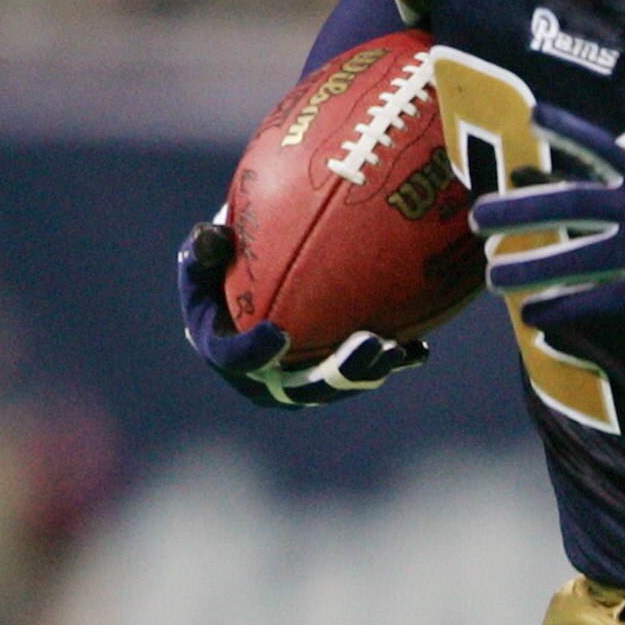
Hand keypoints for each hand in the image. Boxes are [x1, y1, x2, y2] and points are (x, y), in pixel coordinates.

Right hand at [176, 222, 426, 409]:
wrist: (252, 289)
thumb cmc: (223, 264)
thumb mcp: (207, 252)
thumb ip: (206, 247)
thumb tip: (211, 236)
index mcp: (221, 349)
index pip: (234, 358)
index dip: (253, 353)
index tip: (279, 334)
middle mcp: (261, 379)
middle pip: (299, 387)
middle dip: (338, 373)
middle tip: (371, 344)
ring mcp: (296, 385)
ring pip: (335, 388)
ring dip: (368, 372)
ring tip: (399, 349)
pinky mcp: (327, 380)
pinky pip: (359, 377)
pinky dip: (388, 363)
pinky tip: (417, 350)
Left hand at [471, 103, 624, 361]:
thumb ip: (581, 189)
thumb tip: (517, 175)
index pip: (602, 149)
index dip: (570, 131)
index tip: (534, 116)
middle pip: (576, 205)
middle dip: (523, 210)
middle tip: (479, 217)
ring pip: (580, 259)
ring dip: (531, 268)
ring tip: (493, 277)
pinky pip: (595, 301)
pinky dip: (560, 308)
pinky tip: (530, 312)